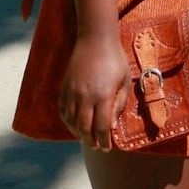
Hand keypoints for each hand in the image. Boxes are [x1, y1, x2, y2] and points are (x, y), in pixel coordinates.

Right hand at [59, 32, 131, 150]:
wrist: (95, 40)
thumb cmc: (115, 60)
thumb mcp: (125, 81)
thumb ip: (119, 105)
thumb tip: (111, 126)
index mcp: (103, 96)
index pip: (101, 127)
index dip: (104, 141)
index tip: (107, 148)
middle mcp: (85, 97)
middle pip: (84, 129)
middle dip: (91, 141)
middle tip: (97, 147)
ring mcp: (72, 93)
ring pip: (72, 122)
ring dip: (79, 134)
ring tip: (87, 139)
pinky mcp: (64, 89)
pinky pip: (63, 112)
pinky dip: (68, 122)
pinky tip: (75, 125)